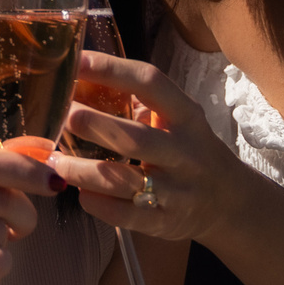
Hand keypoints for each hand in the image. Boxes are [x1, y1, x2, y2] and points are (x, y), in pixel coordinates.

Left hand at [49, 51, 244, 242]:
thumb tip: (79, 81)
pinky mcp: (165, 222)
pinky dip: (97, 203)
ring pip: (124, 181)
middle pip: (135, 137)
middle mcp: (184, 152)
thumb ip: (139, 103)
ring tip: (55, 160)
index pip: (151, 83)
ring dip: (84, 170)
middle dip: (95, 125)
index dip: (112, 70)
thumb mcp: (177, 120)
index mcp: (186, 116)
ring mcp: (176, 191)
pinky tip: (79, 192)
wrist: (228, 203)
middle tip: (63, 115)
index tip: (78, 62)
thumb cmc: (189, 150)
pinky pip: (125, 215)